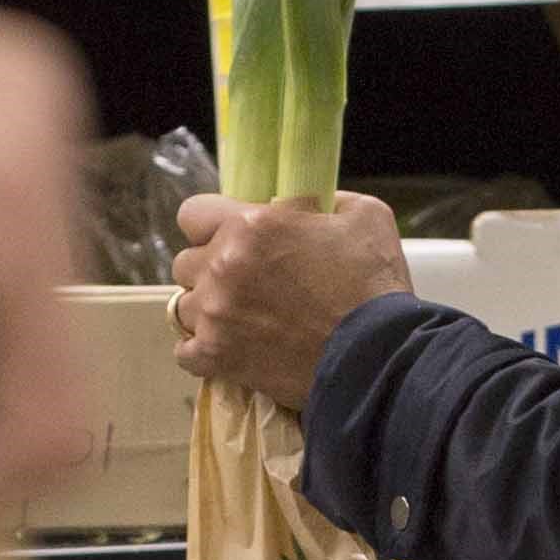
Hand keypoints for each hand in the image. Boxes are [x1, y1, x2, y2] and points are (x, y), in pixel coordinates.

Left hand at [171, 191, 409, 411]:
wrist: (376, 359)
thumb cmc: (374, 287)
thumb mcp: (365, 216)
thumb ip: (325, 200)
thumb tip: (304, 203)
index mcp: (252, 226)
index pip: (192, 213)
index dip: (210, 224)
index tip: (229, 237)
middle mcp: (222, 266)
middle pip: (185, 262)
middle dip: (209, 269)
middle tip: (244, 283)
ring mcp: (215, 315)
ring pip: (183, 307)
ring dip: (207, 310)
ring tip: (240, 320)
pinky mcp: (216, 357)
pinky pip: (184, 352)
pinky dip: (203, 351)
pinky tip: (229, 348)